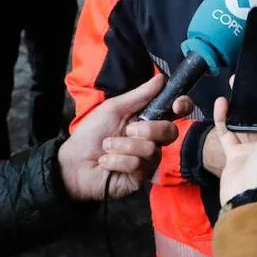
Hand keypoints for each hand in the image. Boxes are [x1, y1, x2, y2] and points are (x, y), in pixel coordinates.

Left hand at [58, 74, 188, 200]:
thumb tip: (161, 78)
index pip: (176, 112)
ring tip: (107, 148)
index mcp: (148, 120)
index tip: (177, 105)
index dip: (183, 106)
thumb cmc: (91, 133)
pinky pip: (138, 165)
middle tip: (127, 130)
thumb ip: (139, 96)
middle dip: (148, 129)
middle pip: (170, 132)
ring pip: (151, 149)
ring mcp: (147, 160)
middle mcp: (152, 140)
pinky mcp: (140, 178)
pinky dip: (117, 160)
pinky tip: (106, 162)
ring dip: (123, 146)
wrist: (73, 162)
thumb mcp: (114, 109)